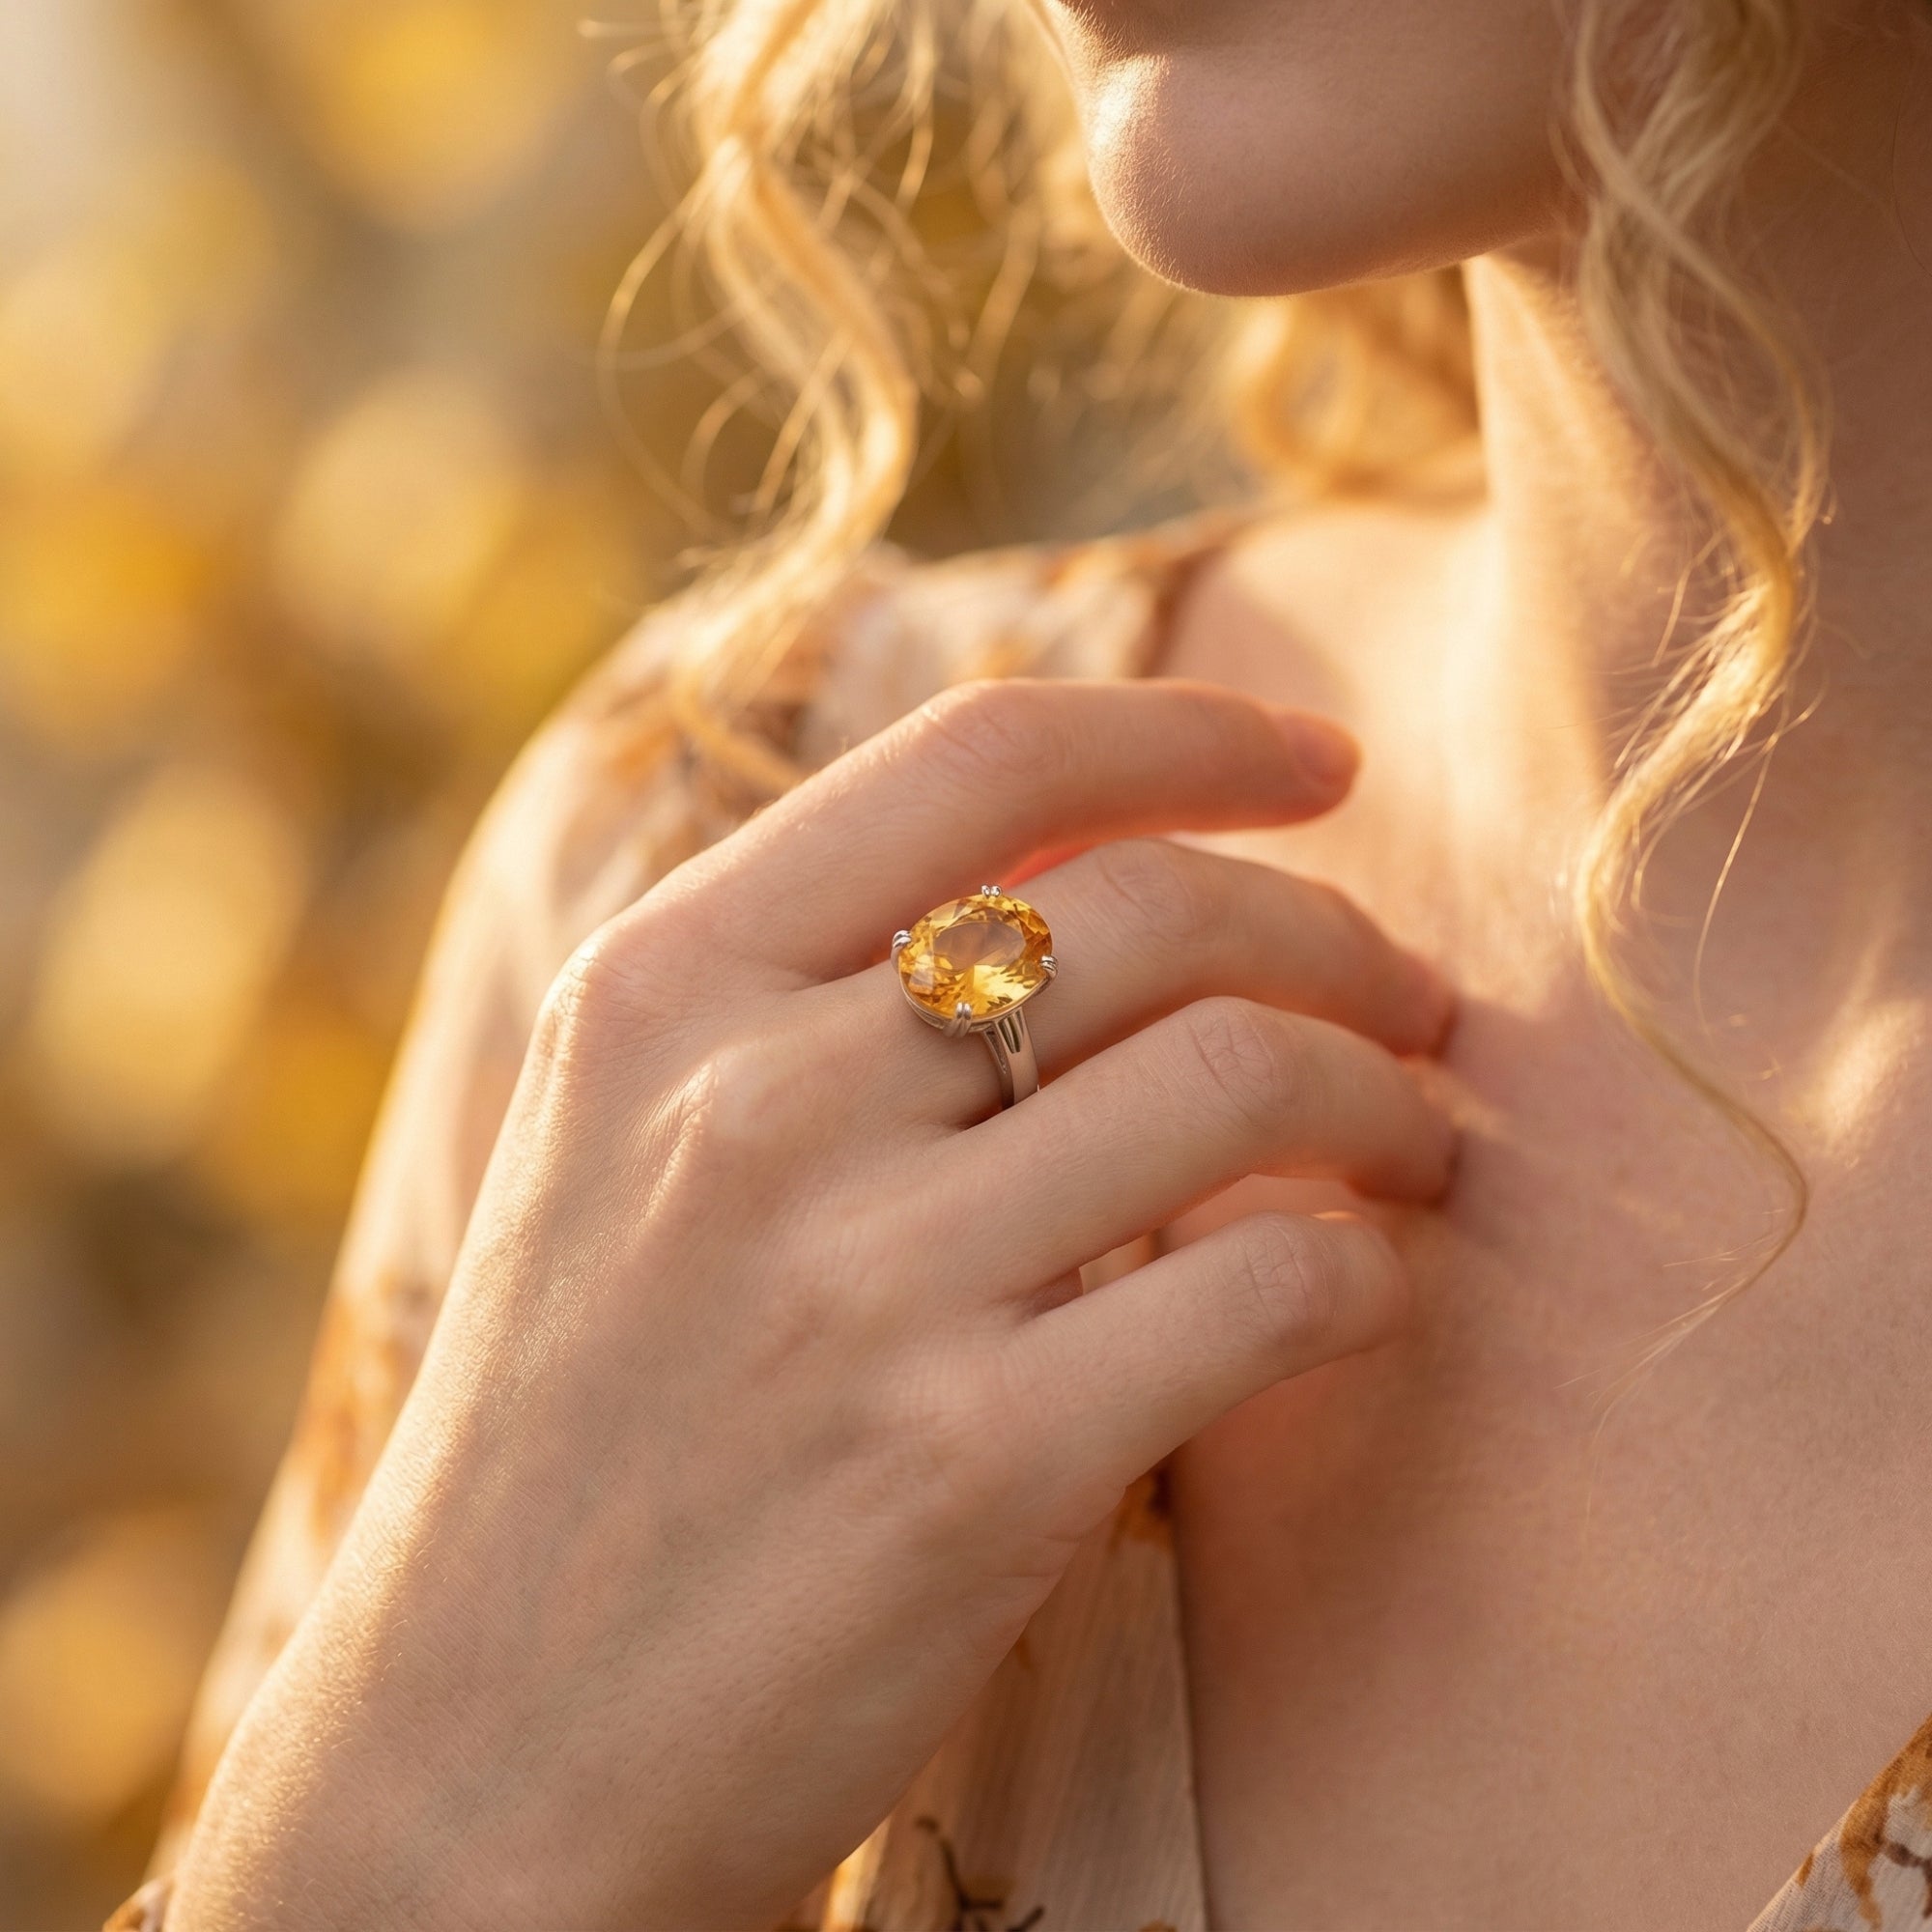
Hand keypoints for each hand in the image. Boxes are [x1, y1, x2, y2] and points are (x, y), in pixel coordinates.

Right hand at [168, 677, 1453, 1930]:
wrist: (481, 1763)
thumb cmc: (584, 1441)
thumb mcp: (624, 1152)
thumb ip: (812, 1000)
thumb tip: (1095, 880)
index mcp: (660, 988)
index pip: (980, 759)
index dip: (1189, 730)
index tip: (1324, 758)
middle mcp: (752, 1101)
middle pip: (1150, 905)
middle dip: (1333, 931)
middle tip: (1408, 996)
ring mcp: (860, 1280)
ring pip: (1237, 1076)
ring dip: (1381, 1094)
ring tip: (1414, 1141)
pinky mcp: (972, 1463)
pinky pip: (1268, 1283)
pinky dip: (1364, 1270)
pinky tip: (1360, 1292)